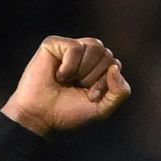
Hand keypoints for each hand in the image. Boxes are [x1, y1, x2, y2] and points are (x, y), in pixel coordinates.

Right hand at [1, 35, 129, 135]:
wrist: (39, 117)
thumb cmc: (67, 112)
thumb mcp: (102, 108)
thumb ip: (120, 92)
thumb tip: (115, 67)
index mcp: (97, 67)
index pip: (115, 65)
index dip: (103, 83)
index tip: (89, 97)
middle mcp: (85, 54)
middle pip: (106, 54)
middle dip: (93, 77)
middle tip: (75, 88)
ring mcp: (69, 48)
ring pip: (95, 46)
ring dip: (82, 70)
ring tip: (66, 80)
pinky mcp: (53, 44)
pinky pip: (75, 47)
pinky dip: (68, 66)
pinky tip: (57, 75)